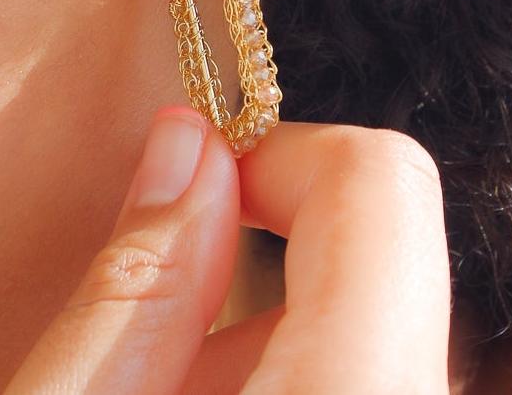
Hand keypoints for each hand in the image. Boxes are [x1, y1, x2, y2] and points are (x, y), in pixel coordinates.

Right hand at [2, 108, 449, 393]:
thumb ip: (136, 283)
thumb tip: (183, 142)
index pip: (375, 179)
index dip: (276, 151)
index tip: (193, 180)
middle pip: (371, 247)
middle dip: (249, 253)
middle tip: (149, 325)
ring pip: (364, 315)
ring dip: (255, 329)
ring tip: (161, 392)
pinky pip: (368, 368)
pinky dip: (282, 367)